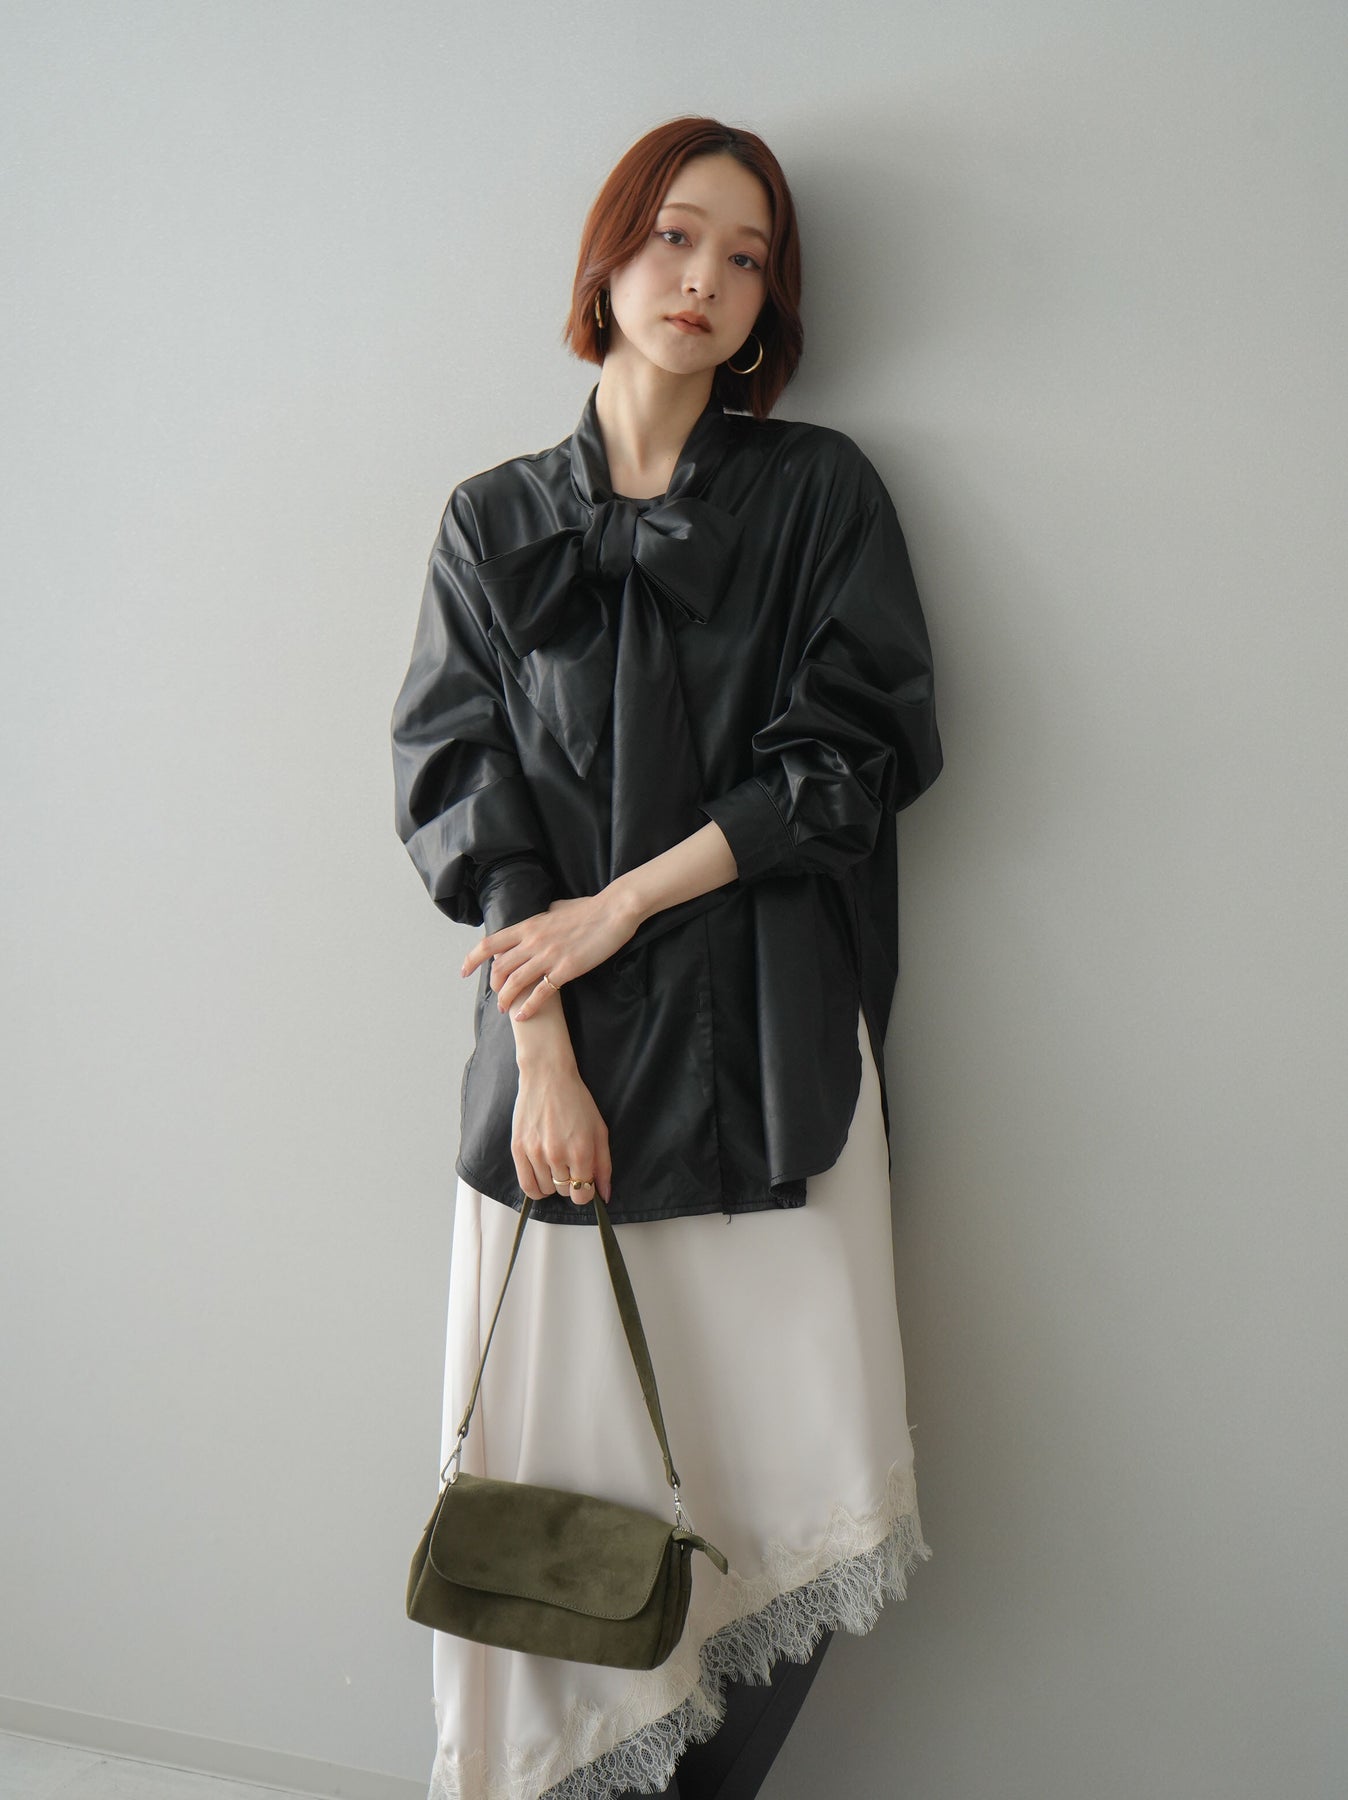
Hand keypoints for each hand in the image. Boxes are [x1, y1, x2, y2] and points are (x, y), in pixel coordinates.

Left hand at [461, 889, 642, 1020]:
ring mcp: (548, 956)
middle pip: (499, 967)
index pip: (490, 943)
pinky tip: (523, 1016)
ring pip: (515, 982)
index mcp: (529, 925)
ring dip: (505, 999)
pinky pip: (540, 993)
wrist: (613, 911)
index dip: (472, 959)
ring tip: (504, 1009)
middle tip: (496, 996)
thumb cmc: (589, 909)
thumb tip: (541, 916)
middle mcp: (533, 941)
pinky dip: (528, 1007)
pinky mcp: (566, 969)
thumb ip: (544, 916)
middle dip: (493, 986)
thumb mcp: (558, 908)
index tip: (464, 970)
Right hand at [512, 1056, 612, 1205]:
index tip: (585, 1182)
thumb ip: (604, 1166)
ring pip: (546, 1190)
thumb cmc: (576, 1101)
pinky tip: (542, 1177)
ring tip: (556, 1166)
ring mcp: (535, 1152)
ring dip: (553, 1184)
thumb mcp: (599, 1130)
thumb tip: (605, 1195)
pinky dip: (536, 1189)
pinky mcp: (518, 1149)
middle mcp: (557, 1155)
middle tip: (571, 1165)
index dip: (586, 1192)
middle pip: (565, 1192)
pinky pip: (526, 1185)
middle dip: (571, 1183)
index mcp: (581, 1151)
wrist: (547, 1077)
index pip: (583, 1194)